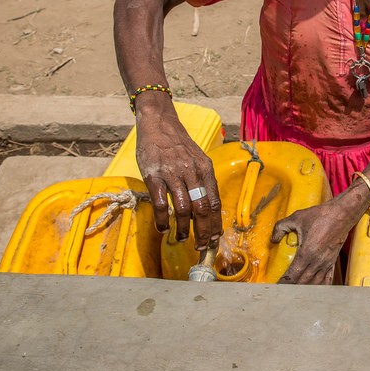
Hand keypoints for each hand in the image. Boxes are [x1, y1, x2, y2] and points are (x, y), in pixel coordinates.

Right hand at [135, 102, 221, 248]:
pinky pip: (160, 204)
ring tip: (182, 238)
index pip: (214, 202)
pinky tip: (163, 229)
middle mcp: (192, 172)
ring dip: (183, 228)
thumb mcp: (198, 159)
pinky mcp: (154, 176)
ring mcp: (172, 174)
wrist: (160, 124)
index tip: (215, 238)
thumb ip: (203, 181)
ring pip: (182, 209)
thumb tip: (205, 209)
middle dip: (203, 231)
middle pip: (201, 209)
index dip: (215, 223)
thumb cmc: (179, 145)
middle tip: (201, 246)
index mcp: (205, 169)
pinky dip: (162, 220)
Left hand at [271, 201, 355, 284]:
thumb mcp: (297, 217)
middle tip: (281, 291)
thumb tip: (273, 239)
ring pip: (314, 284)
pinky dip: (319, 287)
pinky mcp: (332, 262)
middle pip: (302, 283)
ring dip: (304, 289)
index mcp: (307, 253)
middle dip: (291, 288)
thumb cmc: (320, 216)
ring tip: (294, 292)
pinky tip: (314, 291)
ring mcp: (326, 264)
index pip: (293, 275)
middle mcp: (317, 262)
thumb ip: (281, 227)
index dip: (283, 283)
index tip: (276, 286)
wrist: (342, 214)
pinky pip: (327, 280)